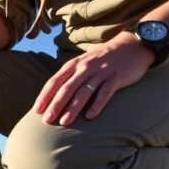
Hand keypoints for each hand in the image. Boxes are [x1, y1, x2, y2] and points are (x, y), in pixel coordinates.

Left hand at [34, 32, 155, 125]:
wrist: (132, 45)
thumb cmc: (102, 59)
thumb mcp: (82, 63)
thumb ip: (69, 77)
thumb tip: (51, 97)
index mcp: (74, 65)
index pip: (55, 81)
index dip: (45, 96)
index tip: (36, 111)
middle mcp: (85, 67)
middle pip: (67, 88)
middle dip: (55, 104)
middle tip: (47, 120)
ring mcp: (101, 71)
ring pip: (84, 91)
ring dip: (73, 108)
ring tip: (64, 122)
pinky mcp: (117, 77)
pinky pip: (105, 92)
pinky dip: (97, 104)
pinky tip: (90, 116)